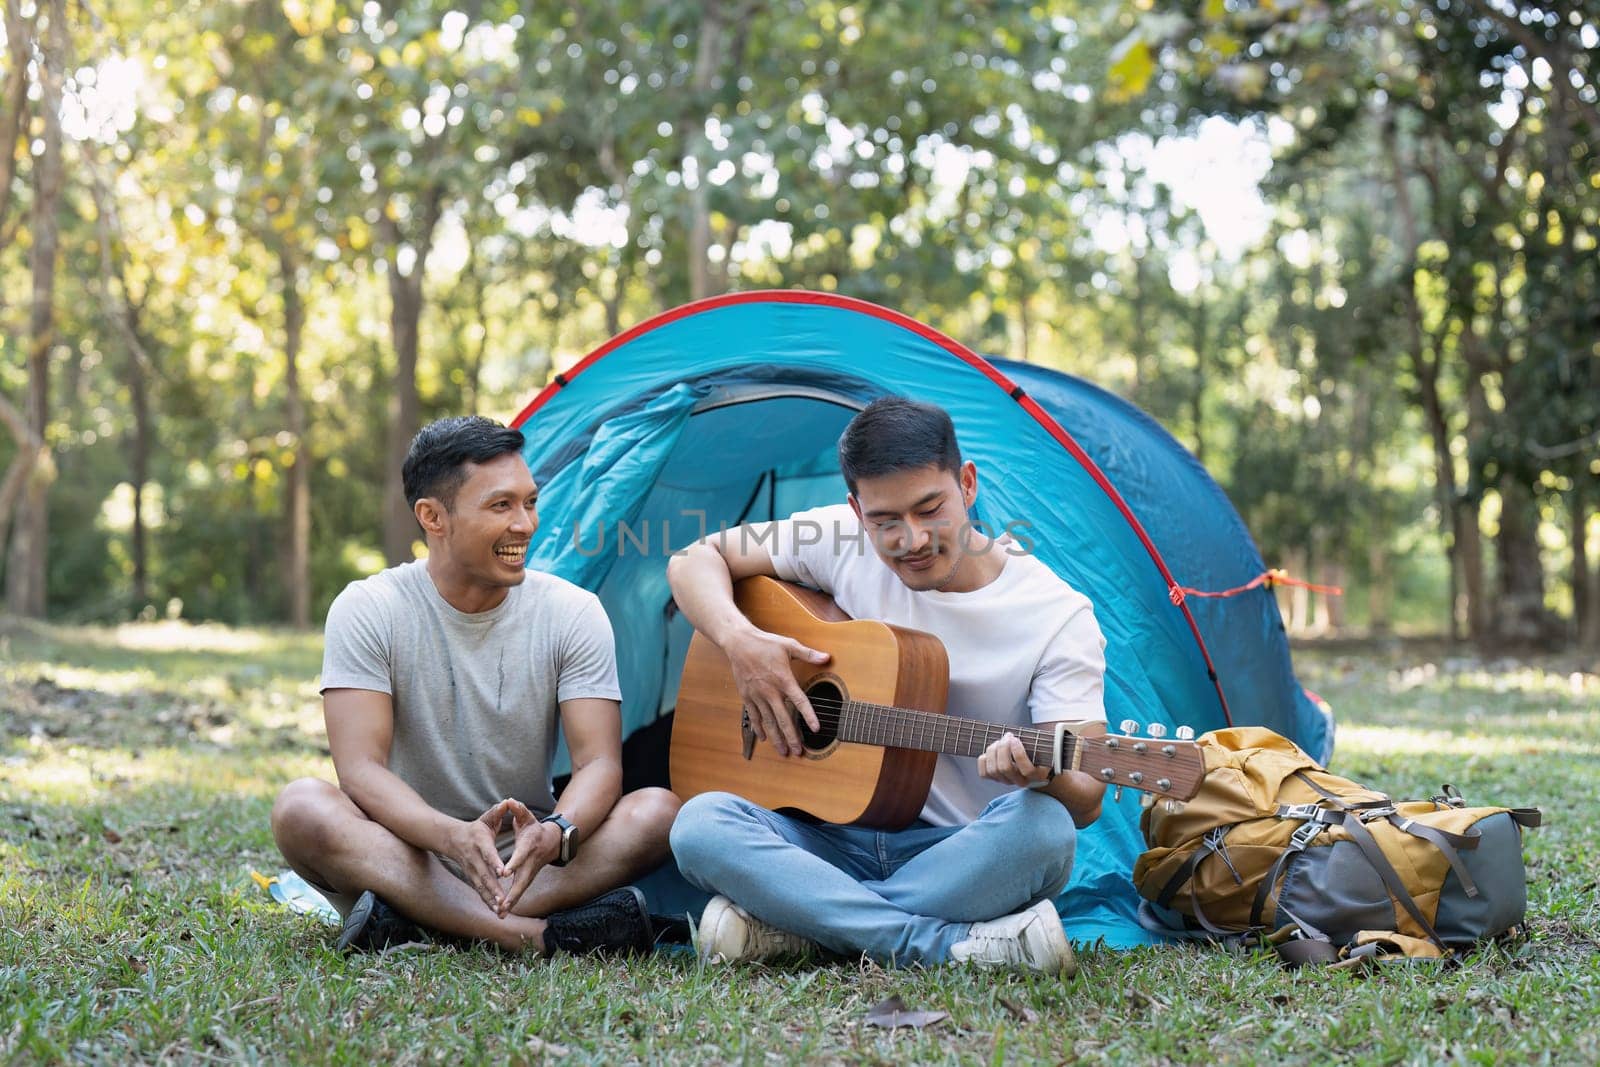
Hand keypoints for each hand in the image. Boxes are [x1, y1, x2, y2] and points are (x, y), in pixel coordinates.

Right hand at [445, 799, 515, 913]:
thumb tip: (507, 802)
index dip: (494, 861)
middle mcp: (475, 859)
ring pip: (482, 886)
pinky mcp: (472, 877)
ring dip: (491, 898)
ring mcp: (472, 870)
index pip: (488, 853)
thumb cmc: (475, 828)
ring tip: (501, 910)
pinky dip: (487, 901)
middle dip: (494, 888)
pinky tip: (496, 911)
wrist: (452, 839)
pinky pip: (480, 891)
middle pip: (484, 875)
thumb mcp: (486, 818)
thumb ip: (497, 811)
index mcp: (480, 842)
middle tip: (504, 900)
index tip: (502, 871)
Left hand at [498, 799, 560, 915]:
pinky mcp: (528, 878)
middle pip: (522, 879)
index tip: (504, 873)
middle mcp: (530, 862)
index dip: (513, 864)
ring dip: (511, 902)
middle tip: (503, 904)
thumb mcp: (527, 816)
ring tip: (500, 913)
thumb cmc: (535, 828)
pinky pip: (519, 892)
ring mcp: (530, 872)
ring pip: (521, 889)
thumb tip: (509, 800)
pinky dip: (512, 903)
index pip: (520, 856)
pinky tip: (502, 912)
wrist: (552, 842)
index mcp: (529, 846)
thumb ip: (518, 809)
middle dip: (513, 892)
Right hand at [724, 628, 828, 757]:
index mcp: (783, 679)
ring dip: (776, 737)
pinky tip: (764, 738)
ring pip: (768, 721)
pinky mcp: (747, 696)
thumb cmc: (765, 643)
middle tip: (798, 752)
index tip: (815, 729)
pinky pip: (754, 716)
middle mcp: (770, 691)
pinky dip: (759, 728)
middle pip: (783, 718)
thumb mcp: (789, 645)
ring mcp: (757, 695)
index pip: (799, 701)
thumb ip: (808, 654)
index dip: (808, 716)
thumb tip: (827, 657)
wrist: (739, 643)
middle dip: (791, 737)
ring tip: (783, 751)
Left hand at [977, 733, 1049, 787]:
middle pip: (1005, 768)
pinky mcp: (995, 779)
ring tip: (1000, 741)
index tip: (1016, 739)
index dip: (1018, 753)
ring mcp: (1007, 781)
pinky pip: (984, 773)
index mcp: (1036, 775)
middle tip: (1007, 736)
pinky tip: (991, 751)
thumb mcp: (1042, 747)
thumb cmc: (1037, 752)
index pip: (1026, 770)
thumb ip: (1037, 742)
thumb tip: (1019, 736)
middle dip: (1002, 748)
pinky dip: (984, 760)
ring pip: (993, 770)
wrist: (1032, 765)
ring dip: (993, 751)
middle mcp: (1021, 781)